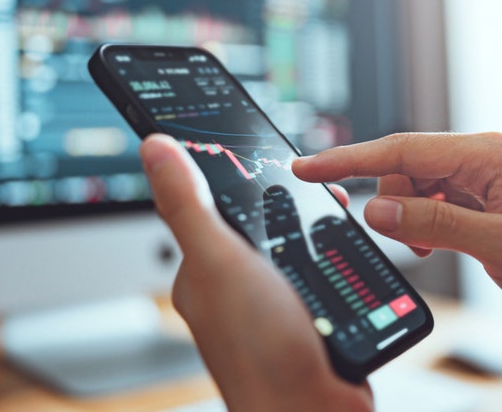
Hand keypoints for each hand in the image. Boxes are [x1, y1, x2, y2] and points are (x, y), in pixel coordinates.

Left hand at [140, 134, 371, 410]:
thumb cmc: (259, 354)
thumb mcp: (220, 262)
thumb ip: (190, 205)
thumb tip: (154, 147)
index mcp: (202, 271)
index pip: (209, 205)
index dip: (233, 173)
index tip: (259, 151)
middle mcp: (235, 287)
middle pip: (259, 221)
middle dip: (288, 201)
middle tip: (315, 189)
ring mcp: (273, 303)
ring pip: (296, 244)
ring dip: (319, 230)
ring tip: (336, 218)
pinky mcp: (310, 316)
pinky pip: (324, 271)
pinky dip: (339, 259)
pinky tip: (347, 256)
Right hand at [293, 132, 501, 321]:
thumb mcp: (500, 246)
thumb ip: (436, 224)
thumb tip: (377, 209)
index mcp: (488, 155)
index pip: (405, 148)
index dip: (351, 159)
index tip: (310, 167)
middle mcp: (479, 158)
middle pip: (403, 166)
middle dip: (390, 203)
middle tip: (404, 242)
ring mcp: (476, 178)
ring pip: (410, 186)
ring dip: (406, 218)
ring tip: (429, 248)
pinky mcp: (473, 199)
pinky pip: (425, 203)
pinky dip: (418, 224)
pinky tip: (433, 244)